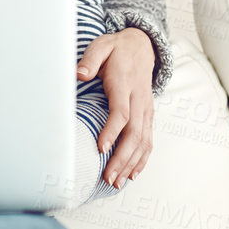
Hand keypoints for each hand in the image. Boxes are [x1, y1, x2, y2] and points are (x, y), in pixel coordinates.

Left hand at [77, 27, 155, 189]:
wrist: (142, 46)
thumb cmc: (116, 49)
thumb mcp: (101, 46)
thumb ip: (90, 59)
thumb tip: (79, 74)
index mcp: (125, 84)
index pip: (121, 112)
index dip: (112, 131)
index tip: (101, 148)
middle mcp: (139, 100)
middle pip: (134, 133)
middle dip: (122, 158)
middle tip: (108, 177)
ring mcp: (146, 109)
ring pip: (143, 141)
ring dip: (131, 164)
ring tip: (116, 182)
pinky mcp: (149, 115)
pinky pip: (149, 140)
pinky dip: (142, 159)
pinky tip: (132, 174)